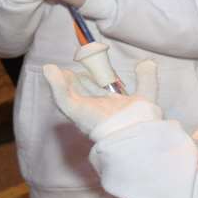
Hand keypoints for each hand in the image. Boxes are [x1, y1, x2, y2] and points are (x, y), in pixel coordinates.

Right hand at [42, 57, 159, 139]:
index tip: (94, 64)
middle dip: (77, 80)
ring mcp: (87, 112)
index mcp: (114, 107)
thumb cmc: (141, 120)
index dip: (96, 77)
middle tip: (71, 68)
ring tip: (55, 69)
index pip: (102, 90)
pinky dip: (55, 83)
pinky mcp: (77, 113)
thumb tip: (147, 62)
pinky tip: (50, 70)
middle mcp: (99, 110)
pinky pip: (62, 97)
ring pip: (70, 94)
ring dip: (62, 81)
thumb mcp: (146, 93)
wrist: (134, 135)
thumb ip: (147, 77)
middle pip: (84, 92)